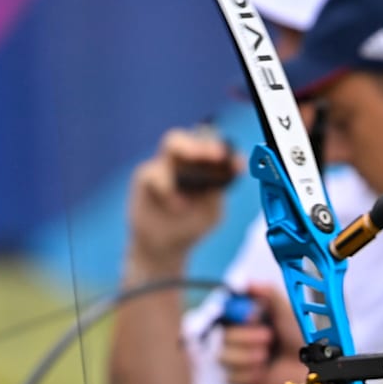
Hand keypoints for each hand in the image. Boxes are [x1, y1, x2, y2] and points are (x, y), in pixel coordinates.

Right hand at [125, 127, 240, 273]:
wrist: (164, 247)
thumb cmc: (190, 225)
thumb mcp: (211, 212)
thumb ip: (218, 193)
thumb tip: (229, 173)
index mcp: (201, 164)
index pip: (213, 146)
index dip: (227, 151)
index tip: (238, 164)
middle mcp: (182, 159)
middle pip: (195, 136)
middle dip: (205, 144)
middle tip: (217, 155)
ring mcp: (162, 165)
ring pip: (172, 144)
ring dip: (188, 152)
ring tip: (199, 173)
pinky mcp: (144, 178)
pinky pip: (154, 173)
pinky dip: (167, 188)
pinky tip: (179, 205)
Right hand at [216, 283, 309, 383]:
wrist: (311, 364)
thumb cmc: (299, 333)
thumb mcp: (284, 307)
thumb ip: (264, 291)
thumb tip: (240, 282)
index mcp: (242, 316)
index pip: (222, 311)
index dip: (235, 314)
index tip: (253, 316)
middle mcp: (235, 336)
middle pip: (221, 336)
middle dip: (246, 337)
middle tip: (269, 337)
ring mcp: (235, 358)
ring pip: (223, 357)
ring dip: (247, 356)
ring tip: (266, 354)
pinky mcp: (239, 379)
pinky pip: (232, 377)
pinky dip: (250, 374)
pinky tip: (264, 371)